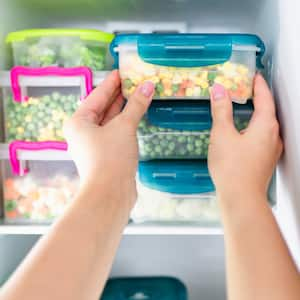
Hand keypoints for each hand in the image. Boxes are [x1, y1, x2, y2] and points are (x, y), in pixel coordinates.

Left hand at [64, 70, 153, 207]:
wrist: (111, 193)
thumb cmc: (111, 157)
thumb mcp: (124, 127)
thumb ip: (136, 105)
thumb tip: (148, 86)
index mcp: (79, 122)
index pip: (97, 95)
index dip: (112, 82)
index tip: (122, 71)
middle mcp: (83, 132)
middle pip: (103, 107)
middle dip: (119, 95)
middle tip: (134, 81)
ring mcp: (94, 144)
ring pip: (110, 121)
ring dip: (124, 109)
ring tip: (138, 94)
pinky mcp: (106, 154)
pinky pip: (116, 132)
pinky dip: (126, 123)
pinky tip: (136, 115)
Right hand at [208, 73, 282, 199]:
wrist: (240, 198)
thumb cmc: (232, 167)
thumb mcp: (222, 134)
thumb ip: (221, 110)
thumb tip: (219, 90)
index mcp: (266, 126)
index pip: (265, 98)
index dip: (259, 85)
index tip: (254, 76)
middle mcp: (273, 136)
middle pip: (268, 111)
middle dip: (259, 98)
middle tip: (247, 89)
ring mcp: (271, 150)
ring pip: (266, 125)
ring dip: (256, 114)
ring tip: (244, 108)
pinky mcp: (265, 160)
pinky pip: (263, 137)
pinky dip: (254, 128)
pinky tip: (243, 132)